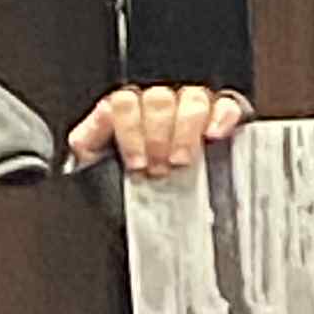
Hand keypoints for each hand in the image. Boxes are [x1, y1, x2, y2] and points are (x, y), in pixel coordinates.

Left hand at [67, 84, 250, 178]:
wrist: (145, 214)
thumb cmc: (122, 184)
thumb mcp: (94, 166)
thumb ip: (88, 142)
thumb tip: (91, 127)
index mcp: (128, 110)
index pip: (127, 101)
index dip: (131, 132)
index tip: (136, 162)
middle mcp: (159, 105)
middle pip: (160, 100)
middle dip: (158, 138)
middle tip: (159, 167)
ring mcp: (190, 108)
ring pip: (192, 99)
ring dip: (186, 132)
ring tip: (181, 161)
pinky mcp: (220, 117)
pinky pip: (226, 105)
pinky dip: (221, 117)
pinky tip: (213, 135)